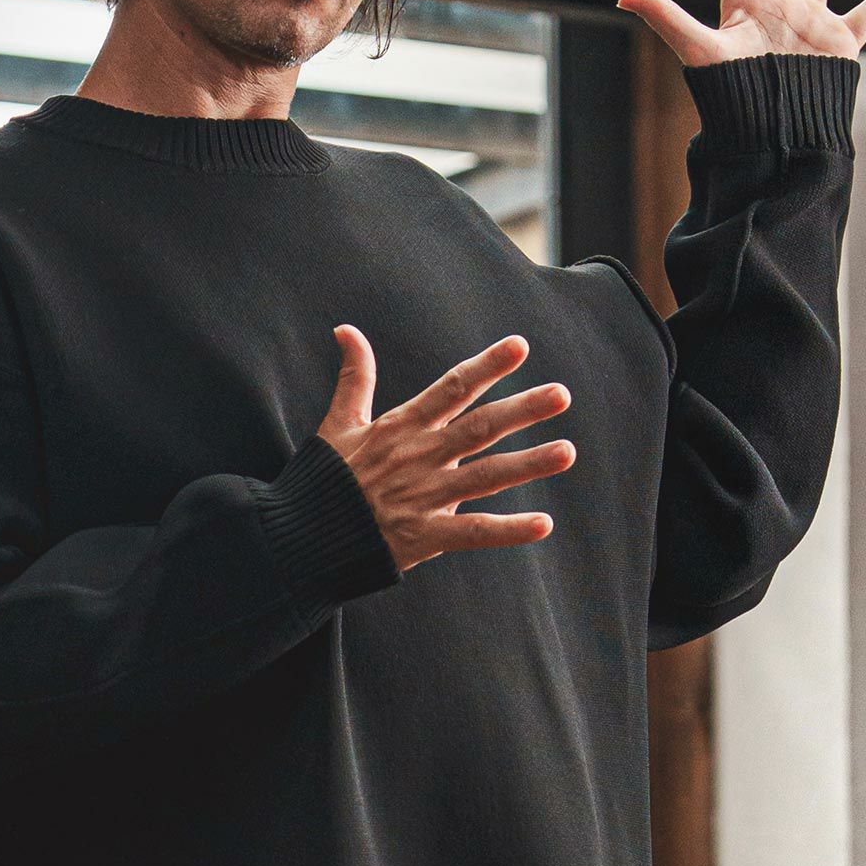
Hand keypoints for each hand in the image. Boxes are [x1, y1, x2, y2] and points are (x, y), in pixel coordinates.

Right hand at [317, 327, 574, 574]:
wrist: (299, 537)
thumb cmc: (321, 480)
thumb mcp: (337, 423)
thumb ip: (353, 377)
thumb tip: (346, 329)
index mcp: (400, 428)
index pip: (450, 389)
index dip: (485, 366)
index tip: (520, 346)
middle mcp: (418, 457)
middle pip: (479, 428)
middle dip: (521, 410)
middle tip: (561, 395)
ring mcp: (422, 497)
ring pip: (485, 476)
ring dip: (528, 464)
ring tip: (567, 452)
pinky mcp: (422, 535)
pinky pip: (472, 531)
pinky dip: (507, 530)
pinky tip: (543, 524)